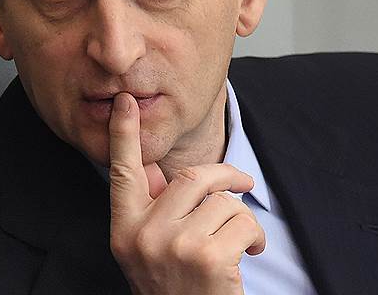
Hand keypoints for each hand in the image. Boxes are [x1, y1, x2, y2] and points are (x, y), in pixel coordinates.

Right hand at [108, 93, 265, 294]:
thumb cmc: (174, 288)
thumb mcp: (146, 250)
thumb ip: (151, 210)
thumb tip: (154, 169)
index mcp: (125, 228)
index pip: (122, 173)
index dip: (123, 135)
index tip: (124, 101)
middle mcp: (144, 234)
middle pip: (193, 177)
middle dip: (227, 176)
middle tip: (245, 183)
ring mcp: (175, 245)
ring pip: (223, 201)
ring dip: (241, 219)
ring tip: (239, 242)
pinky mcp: (208, 257)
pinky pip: (243, 222)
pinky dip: (254, 237)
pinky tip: (247, 254)